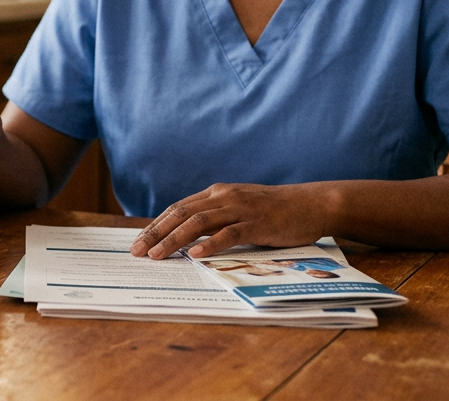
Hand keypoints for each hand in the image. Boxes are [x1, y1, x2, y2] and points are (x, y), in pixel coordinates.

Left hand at [129, 182, 332, 259]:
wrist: (311, 204)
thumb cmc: (274, 211)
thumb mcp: (239, 208)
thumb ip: (215, 218)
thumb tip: (187, 237)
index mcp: (216, 193)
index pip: (177, 209)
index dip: (156, 225)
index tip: (138, 242)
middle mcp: (223, 197)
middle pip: (181, 214)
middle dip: (156, 233)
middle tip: (137, 251)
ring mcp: (240, 209)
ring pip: (198, 223)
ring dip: (174, 240)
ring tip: (157, 255)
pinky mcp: (257, 223)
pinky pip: (229, 234)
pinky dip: (210, 244)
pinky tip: (195, 255)